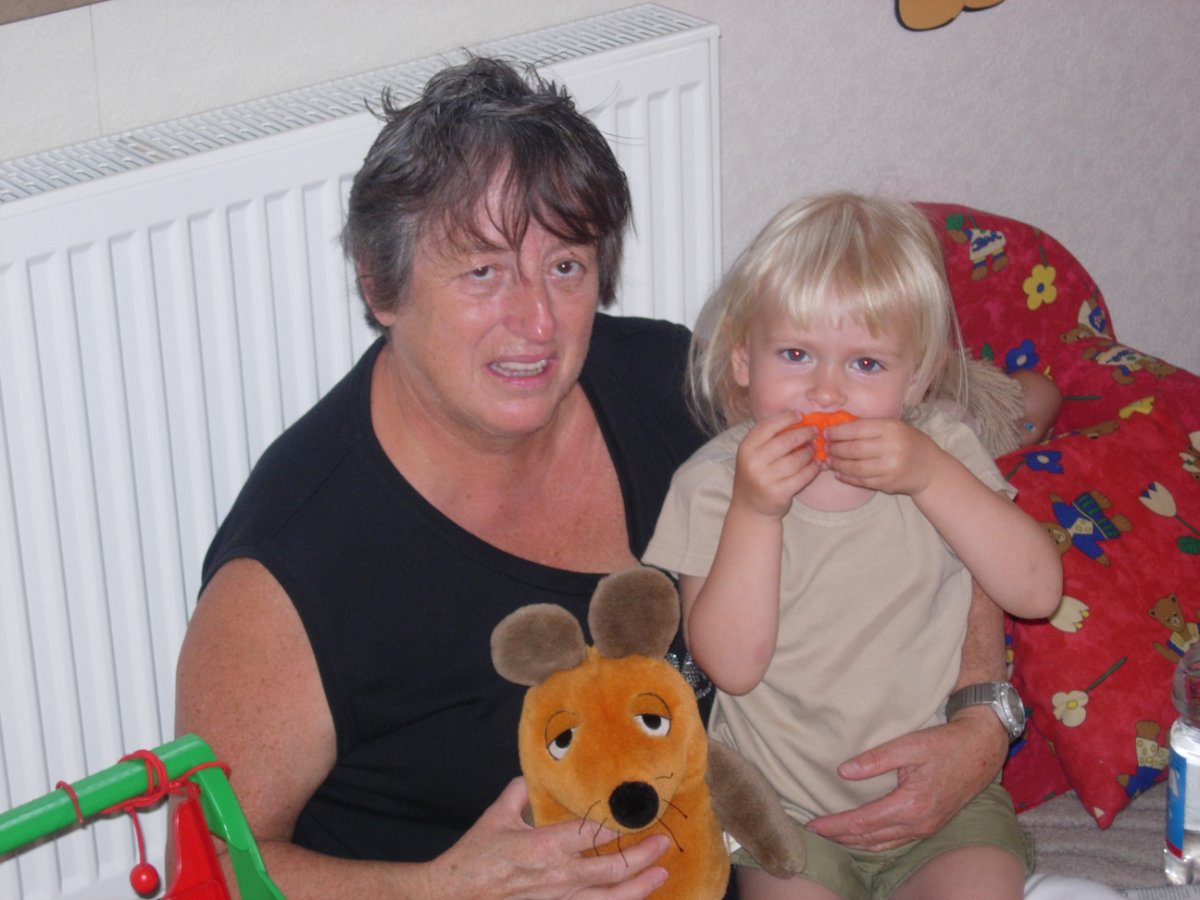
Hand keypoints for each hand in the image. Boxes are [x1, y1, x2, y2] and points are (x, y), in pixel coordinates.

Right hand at [426, 777, 670, 898]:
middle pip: (612, 869)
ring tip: (660, 875)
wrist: (453, 895)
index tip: (641, 817)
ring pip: (608, 898)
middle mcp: (558, 876)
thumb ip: (518, 793)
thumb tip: (529, 777)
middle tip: (663, 844)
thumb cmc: (473, 858)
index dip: (621, 826)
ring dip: (638, 888)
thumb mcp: (496, 817)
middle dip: (642, 857)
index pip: (594, 833)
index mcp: (546, 845)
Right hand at [732, 412, 819, 517]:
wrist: (750, 507)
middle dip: (804, 434)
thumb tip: (798, 419)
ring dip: (810, 452)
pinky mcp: (779, 493)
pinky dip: (813, 468)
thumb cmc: (756, 474)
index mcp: (746, 448)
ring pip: (796, 460)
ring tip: (815, 448)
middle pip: (786, 441)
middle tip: (814, 432)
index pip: (768, 426)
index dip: (786, 418)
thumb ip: (769, 438)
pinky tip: (817, 464)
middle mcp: (753, 463)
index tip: (800, 416)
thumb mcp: (753, 454)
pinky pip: (803, 476)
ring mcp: (765, 479)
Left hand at [803, 709, 1007, 851]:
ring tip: (833, 837)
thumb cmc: (945, 743)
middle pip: (870, 838)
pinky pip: (897, 841)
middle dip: (840, 837)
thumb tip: (843, 772)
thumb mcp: (908, 745)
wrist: (981, 749)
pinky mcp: (932, 825)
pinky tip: (864, 837)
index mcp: (910, 805)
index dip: (836, 825)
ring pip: (884, 844)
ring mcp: (927, 827)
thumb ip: (875, 759)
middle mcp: (919, 823)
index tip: (813, 824)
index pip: (863, 822)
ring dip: (857, 843)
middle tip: (815, 833)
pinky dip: (876, 842)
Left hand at [825, 418, 941, 495]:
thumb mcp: (894, 427)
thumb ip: (870, 427)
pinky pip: (860, 481)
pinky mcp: (886, 484)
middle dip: (835, 448)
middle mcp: (890, 448)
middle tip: (826, 447)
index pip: (856, 429)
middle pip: (853, 449)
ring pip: (854, 467)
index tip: (827, 433)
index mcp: (891, 428)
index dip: (837, 432)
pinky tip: (839, 473)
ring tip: (830, 461)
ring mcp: (889, 468)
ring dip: (838, 464)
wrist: (930, 469)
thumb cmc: (908, 442)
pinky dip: (846, 477)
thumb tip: (837, 428)